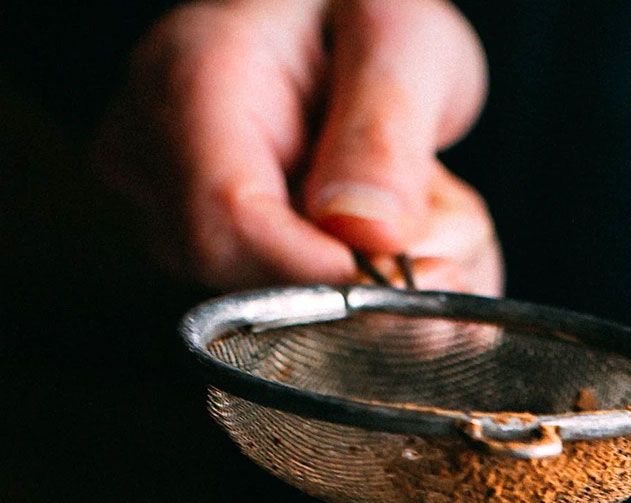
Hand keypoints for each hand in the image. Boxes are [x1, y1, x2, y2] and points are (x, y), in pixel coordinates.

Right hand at [95, 0, 501, 294]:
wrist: (338, 29)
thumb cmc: (361, 15)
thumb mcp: (400, 40)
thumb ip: (386, 129)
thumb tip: (365, 235)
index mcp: (189, 85)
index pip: (228, 224)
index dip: (325, 275)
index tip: (410, 275)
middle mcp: (155, 163)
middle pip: (258, 285)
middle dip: (375, 278)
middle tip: (450, 215)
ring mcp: (172, 219)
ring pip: (289, 315)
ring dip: (387, 284)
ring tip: (423, 201)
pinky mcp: (211, 259)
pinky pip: (304, 319)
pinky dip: (377, 292)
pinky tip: (400, 232)